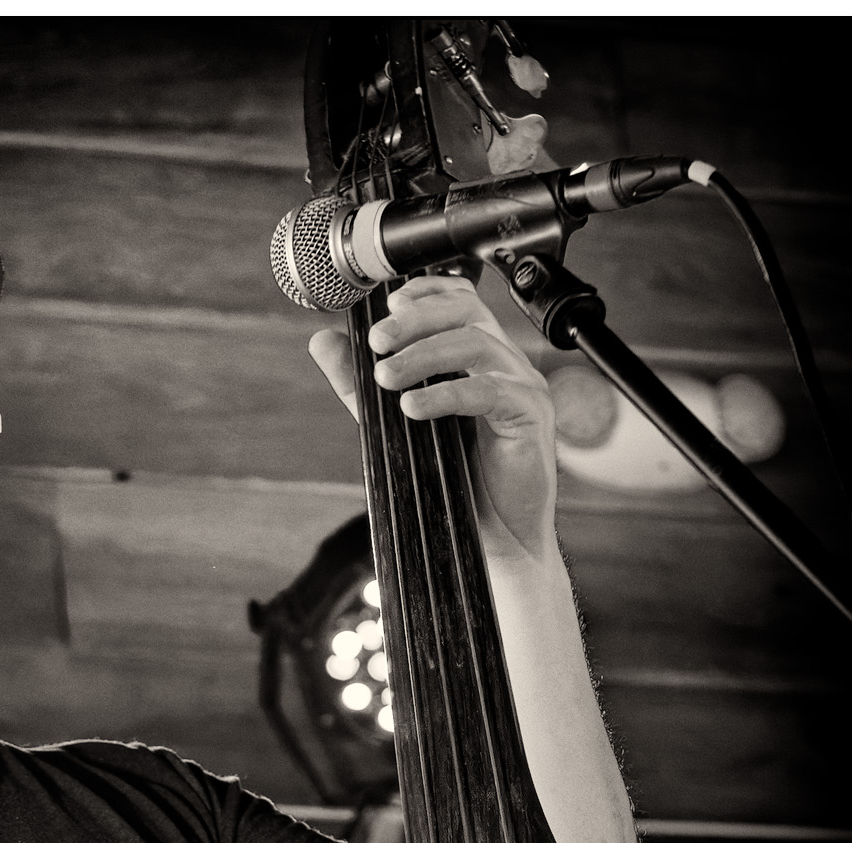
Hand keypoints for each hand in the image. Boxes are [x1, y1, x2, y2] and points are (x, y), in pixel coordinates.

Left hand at [308, 273, 557, 561]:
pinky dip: (445, 394)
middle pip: (466, 312)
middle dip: (416, 320)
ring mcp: (521, 386)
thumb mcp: (393, 425)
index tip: (386, 305)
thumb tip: (322, 341)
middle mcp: (504, 364)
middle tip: (376, 343)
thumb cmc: (451, 485)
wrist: (492, 541)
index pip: (459, 300)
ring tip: (384, 378)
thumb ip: (360, 385)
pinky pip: (488, 391)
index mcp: (479, 358)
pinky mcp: (530, 416)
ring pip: (475, 345)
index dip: (425, 292)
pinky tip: (412, 408)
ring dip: (422, 356)